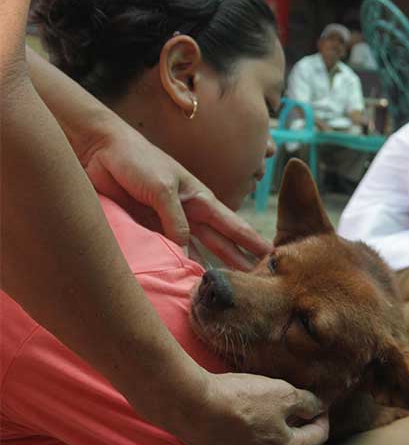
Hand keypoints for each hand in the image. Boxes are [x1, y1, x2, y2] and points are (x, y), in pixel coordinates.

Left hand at [81, 120, 270, 269]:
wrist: (99, 152)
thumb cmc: (137, 160)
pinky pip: (167, 255)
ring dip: (210, 269)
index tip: (272, 256)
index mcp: (200, 199)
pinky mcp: (146, 232)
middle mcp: (189, 215)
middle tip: (256, 285)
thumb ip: (174, 219)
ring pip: (197, 253)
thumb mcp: (162, 187)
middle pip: (220, 244)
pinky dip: (177, 268)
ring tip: (225, 292)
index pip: (233, 224)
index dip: (252, 241)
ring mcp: (168, 225)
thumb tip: (184, 251)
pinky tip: (186, 284)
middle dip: (238, 262)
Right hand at [165, 371, 329, 444]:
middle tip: (297, 417)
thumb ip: (306, 402)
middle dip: (299, 440)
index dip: (323, 416)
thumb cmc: (242, 400)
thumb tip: (318, 406)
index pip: (317, 437)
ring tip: (272, 424)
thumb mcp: (283, 393)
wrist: (194, 406)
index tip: (322, 403)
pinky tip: (249, 436)